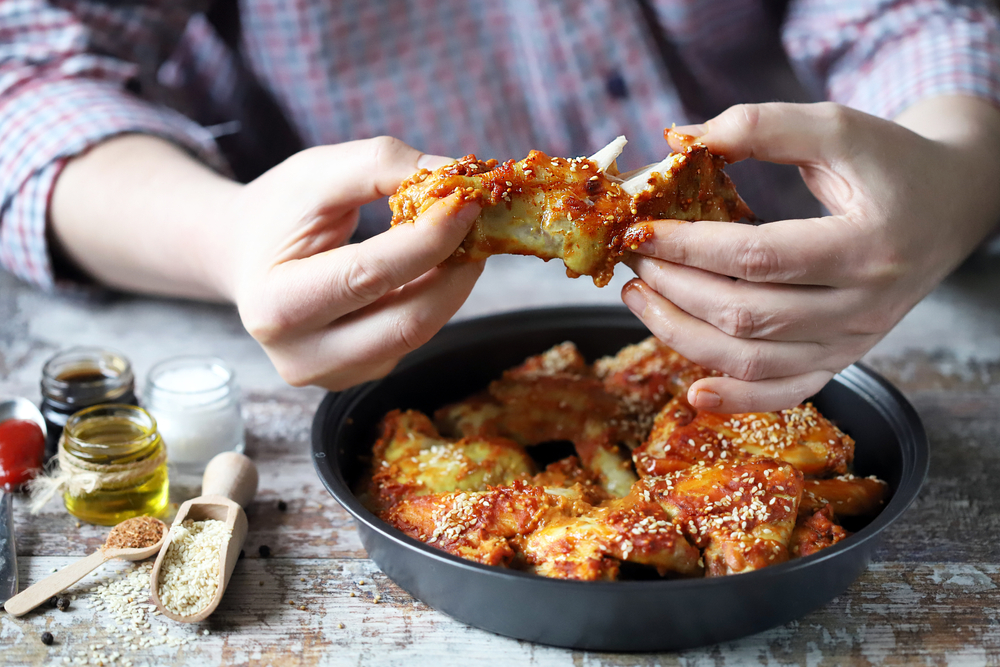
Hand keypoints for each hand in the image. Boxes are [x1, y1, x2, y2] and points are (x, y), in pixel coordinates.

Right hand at [225, 137, 481, 389]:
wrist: (245, 257)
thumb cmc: (279, 212)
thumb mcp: (316, 173)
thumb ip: (381, 165)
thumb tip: (455, 175)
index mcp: (276, 306)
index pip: (369, 275)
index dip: (428, 238)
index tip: (468, 199)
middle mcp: (301, 356)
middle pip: (407, 321)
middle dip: (456, 266)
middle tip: (481, 221)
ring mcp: (334, 374)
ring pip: (419, 331)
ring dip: (454, 280)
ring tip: (463, 235)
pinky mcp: (362, 374)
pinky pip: (414, 335)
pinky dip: (437, 295)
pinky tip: (438, 262)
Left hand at [623, 99, 999, 411]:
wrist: (949, 206)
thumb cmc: (890, 164)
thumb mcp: (838, 128)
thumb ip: (762, 127)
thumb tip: (681, 139)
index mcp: (865, 244)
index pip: (757, 258)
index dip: (688, 247)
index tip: (639, 229)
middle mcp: (862, 305)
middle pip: (748, 316)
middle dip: (675, 288)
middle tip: (634, 259)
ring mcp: (852, 341)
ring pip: (754, 362)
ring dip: (683, 335)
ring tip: (640, 298)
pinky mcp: (841, 359)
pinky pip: (785, 393)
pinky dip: (738, 398)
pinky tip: (695, 393)